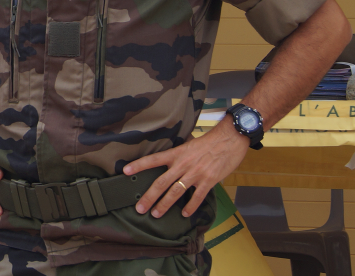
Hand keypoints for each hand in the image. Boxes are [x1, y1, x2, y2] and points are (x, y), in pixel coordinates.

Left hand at [122, 122, 249, 217]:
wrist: (229, 140)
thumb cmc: (209, 142)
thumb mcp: (189, 144)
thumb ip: (178, 154)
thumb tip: (169, 161)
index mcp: (176, 154)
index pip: (153, 160)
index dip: (139, 165)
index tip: (125, 171)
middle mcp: (183, 165)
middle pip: (161, 183)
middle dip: (149, 197)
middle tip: (140, 208)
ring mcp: (195, 174)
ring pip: (175, 192)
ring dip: (164, 205)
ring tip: (156, 214)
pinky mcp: (208, 181)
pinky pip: (197, 197)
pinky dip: (190, 206)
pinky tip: (184, 213)